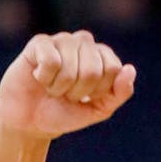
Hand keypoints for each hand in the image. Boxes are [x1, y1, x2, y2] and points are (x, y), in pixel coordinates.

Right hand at [0, 30, 135, 139]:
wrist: (31, 121)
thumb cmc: (66, 112)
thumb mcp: (99, 109)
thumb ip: (119, 93)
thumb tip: (130, 69)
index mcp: (102, 55)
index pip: (113, 68)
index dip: (99, 91)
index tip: (87, 97)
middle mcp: (83, 42)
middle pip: (93, 69)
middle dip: (78, 91)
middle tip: (66, 94)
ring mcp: (61, 40)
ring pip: (71, 67)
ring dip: (60, 87)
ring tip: (52, 87)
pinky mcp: (39, 43)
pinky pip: (51, 60)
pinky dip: (45, 78)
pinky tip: (39, 77)